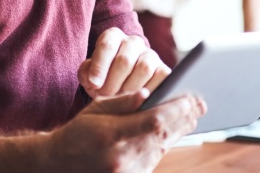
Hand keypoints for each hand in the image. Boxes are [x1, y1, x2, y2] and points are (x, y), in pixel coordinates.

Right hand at [42, 89, 206, 172]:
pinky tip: (174, 129)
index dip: (176, 109)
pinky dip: (165, 142)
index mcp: (112, 136)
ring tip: (192, 113)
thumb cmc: (79, 132)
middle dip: (184, 118)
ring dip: (179, 130)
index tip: (191, 97)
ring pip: (162, 148)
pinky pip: (154, 158)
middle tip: (200, 103)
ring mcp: (127, 172)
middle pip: (163, 136)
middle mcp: (122, 158)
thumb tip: (148, 93)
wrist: (59, 165)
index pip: (154, 121)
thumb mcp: (96, 109)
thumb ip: (123, 102)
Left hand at [78, 28, 170, 98]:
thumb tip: (93, 79)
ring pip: (144, 68)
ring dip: (130, 88)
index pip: (107, 46)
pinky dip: (149, 91)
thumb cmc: (102, 79)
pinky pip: (161, 77)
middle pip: (125, 60)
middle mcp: (133, 42)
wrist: (120, 86)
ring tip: (120, 100)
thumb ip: (86, 73)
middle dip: (113, 82)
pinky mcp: (163, 68)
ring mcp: (150, 54)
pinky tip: (137, 100)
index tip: (94, 84)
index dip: (100, 66)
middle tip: (105, 97)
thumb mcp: (89, 74)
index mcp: (113, 36)